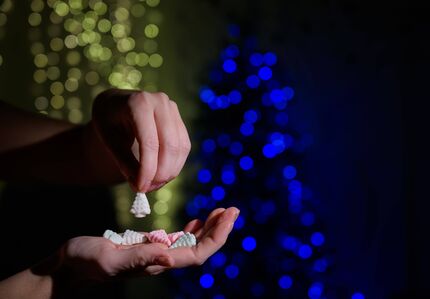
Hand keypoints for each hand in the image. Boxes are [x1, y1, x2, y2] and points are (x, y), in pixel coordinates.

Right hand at [53, 207, 238, 283]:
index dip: (216, 237)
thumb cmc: (85, 261)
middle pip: (200, 248)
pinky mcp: (148, 246)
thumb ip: (139, 258)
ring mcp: (155, 253)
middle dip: (219, 230)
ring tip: (222, 211)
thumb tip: (170, 257)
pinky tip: (198, 221)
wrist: (70, 264)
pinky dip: (192, 230)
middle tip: (233, 209)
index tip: (228, 216)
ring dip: (209, 228)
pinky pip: (178, 239)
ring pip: (192, 243)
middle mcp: (161, 260)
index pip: (197, 254)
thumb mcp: (110, 259)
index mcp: (156, 263)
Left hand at [90, 89, 190, 191]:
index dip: (147, 169)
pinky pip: (184, 147)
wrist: (116, 104)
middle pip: (169, 145)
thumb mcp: (109, 141)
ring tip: (153, 184)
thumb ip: (125, 163)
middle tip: (148, 189)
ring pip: (180, 147)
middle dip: (160, 172)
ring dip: (170, 171)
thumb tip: (141, 186)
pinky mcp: (179, 119)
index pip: (149, 142)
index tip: (140, 188)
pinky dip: (175, 164)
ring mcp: (172, 109)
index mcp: (139, 103)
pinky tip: (162, 175)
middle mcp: (160, 102)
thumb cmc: (109, 121)